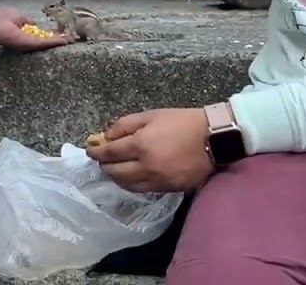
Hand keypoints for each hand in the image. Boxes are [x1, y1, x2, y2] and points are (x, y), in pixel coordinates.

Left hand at [0, 6, 73, 51]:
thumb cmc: (0, 18)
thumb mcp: (18, 17)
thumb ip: (27, 21)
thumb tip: (33, 23)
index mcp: (23, 34)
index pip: (39, 35)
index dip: (49, 35)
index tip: (59, 34)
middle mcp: (26, 41)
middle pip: (45, 42)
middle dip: (58, 40)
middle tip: (70, 40)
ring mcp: (28, 43)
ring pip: (47, 44)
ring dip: (59, 42)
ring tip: (71, 41)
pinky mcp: (29, 44)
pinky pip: (45, 43)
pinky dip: (56, 41)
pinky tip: (66, 40)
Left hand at [85, 108, 214, 192]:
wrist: (215, 139)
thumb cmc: (183, 122)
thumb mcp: (152, 115)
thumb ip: (126, 125)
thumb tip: (107, 137)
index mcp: (141, 145)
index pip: (109, 153)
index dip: (96, 152)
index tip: (90, 150)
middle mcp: (146, 166)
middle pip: (115, 172)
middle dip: (104, 166)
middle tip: (102, 159)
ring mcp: (157, 181)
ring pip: (127, 185)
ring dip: (116, 177)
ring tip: (115, 168)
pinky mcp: (168, 189)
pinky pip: (142, 189)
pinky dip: (132, 184)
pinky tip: (131, 176)